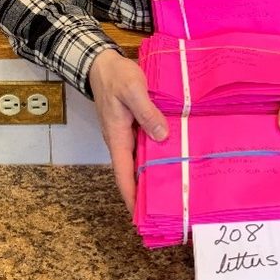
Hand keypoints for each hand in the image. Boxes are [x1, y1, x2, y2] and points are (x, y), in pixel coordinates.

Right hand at [89, 49, 168, 213]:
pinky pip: (146, 144)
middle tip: (169, 206)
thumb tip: (162, 136)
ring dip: (154, 171)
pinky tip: (174, 153)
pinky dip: (157, 152)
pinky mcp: (134, 124)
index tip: (140, 217)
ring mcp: (127, 133)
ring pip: (141, 158)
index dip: (131, 196)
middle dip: (146, 190)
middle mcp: (121, 140)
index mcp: (116, 137)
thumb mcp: (133, 90)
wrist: (102, 62)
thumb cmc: (116, 77)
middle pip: (133, 172)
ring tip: (176, 185)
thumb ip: (147, 112)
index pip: (123, 175)